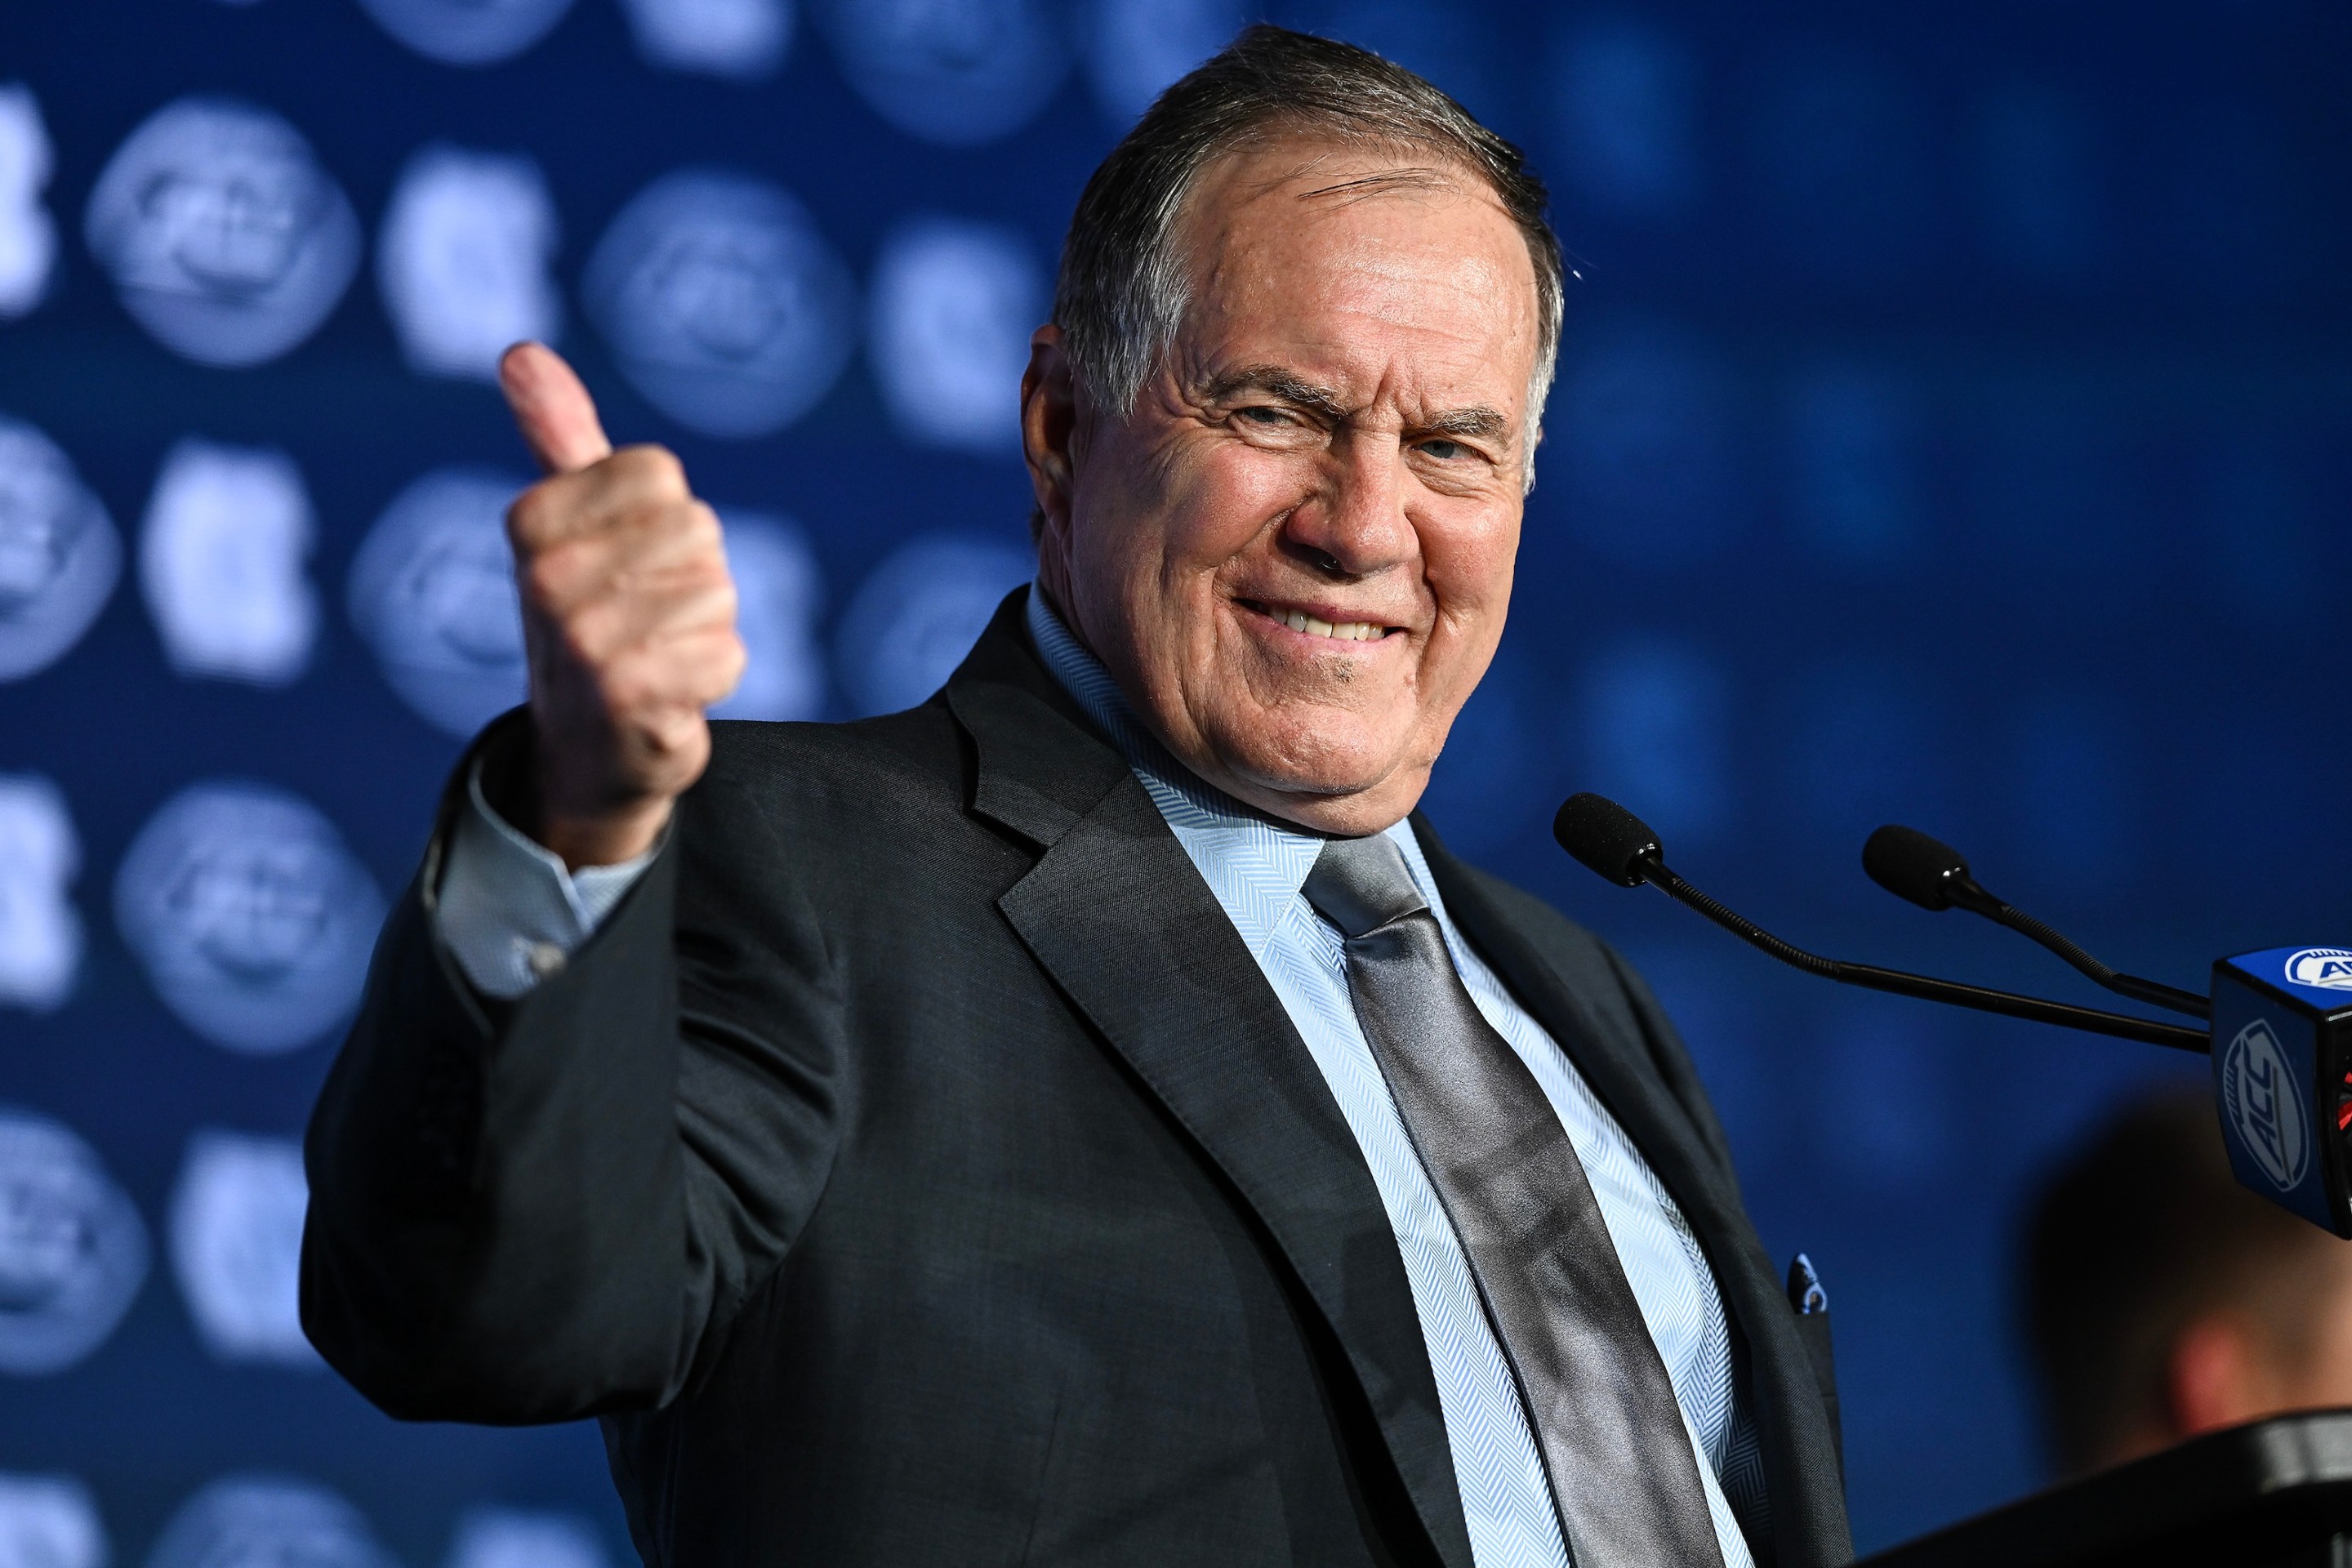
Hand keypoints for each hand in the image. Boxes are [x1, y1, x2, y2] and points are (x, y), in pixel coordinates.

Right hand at [498, 342, 744, 867]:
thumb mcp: (569, 526)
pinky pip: (728, 654)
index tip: (629, 563)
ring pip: (718, 594)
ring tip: (658, 658)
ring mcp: (583, 639)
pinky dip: (716, 677)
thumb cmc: (590, 621)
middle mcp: (546, 577)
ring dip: (707, 631)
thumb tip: (521, 352)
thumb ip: (558, 436)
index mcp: (533, 520)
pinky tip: (673, 697)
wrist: (584, 752)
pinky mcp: (629, 697)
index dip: (668, 520)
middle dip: (695, 577)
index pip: (661, 475)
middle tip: (648, 619)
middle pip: (700, 531)